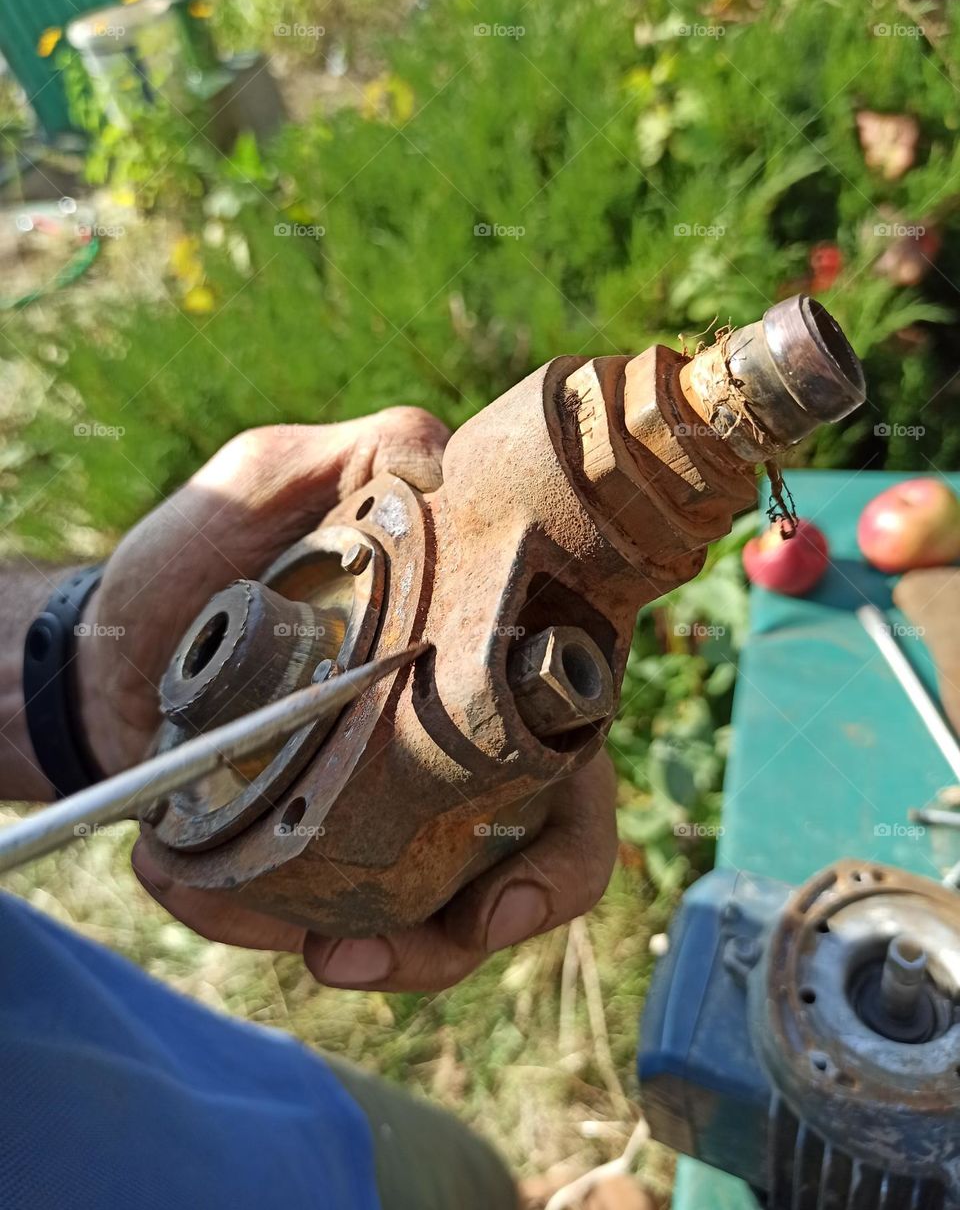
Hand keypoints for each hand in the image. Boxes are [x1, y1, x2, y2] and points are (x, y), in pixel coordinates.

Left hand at [77, 408, 617, 989]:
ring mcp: (375, 815)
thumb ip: (367, 449)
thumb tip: (449, 465)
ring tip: (279, 939)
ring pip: (410, 923)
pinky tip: (184, 884)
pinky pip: (300, 916)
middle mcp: (447, 757)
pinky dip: (253, 920)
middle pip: (501, 883)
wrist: (101, 636)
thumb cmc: (199, 556)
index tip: (507, 898)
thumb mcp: (272, 478)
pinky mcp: (298, 854)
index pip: (567, 778)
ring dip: (356, 955)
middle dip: (450, 942)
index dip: (564, 853)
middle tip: (362, 952)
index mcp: (479, 676)